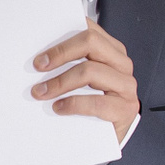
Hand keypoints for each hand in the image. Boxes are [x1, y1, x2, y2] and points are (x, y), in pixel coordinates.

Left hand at [32, 22, 139, 142]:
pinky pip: (97, 102)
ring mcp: (126, 85)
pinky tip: (59, 107)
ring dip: (60, 82)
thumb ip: (72, 61)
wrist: (111, 134)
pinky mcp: (125, 108)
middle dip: (60, 53)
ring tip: (41, 92)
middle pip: (91, 42)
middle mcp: (121, 64)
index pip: (89, 30)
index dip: (63, 37)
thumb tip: (41, 55)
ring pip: (90, 71)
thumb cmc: (95, 101)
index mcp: (112, 50)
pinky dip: (73, 104)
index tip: (41, 50)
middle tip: (38, 66)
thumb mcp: (84, 78)